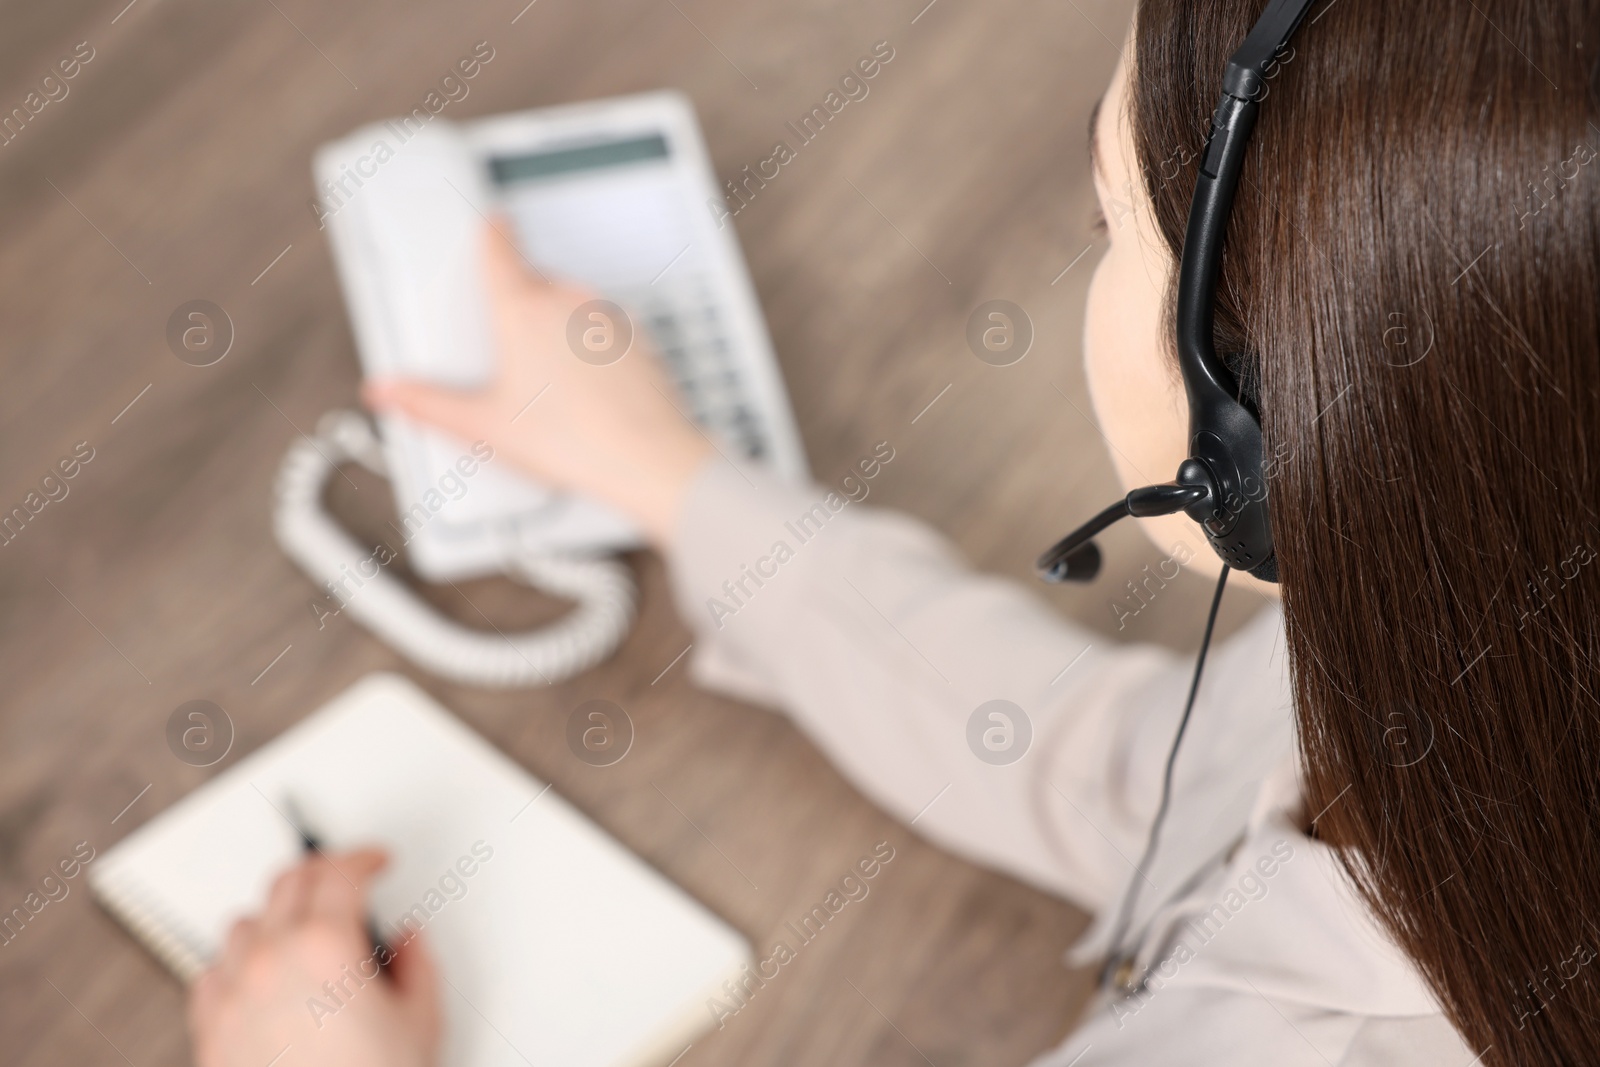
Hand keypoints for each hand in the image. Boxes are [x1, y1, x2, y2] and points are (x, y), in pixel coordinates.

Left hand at [187, 849, 439, 1066]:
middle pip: (288, 882)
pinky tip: (259, 974)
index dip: (365, 856)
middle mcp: (273, 960)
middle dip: (323, 870)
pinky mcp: (210, 1033)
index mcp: (328, 947)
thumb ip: (417, 964)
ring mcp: (234, 994)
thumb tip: (405, 940)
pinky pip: (210, 974)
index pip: (342, 871)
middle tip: (345, 878)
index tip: (377, 862)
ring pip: (244, 923)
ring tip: (302, 930)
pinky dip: (236, 964)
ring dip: (276, 916)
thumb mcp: (423, 1021)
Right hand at [363, 221, 712, 547]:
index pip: (500, 248)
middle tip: (511, 354)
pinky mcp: (639, 338)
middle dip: (520, 306)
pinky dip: (594, 346)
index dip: (491, 232)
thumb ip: (428, 403)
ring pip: (573, 305)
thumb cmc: (571, 440)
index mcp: (522, 309)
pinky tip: (589, 387)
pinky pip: (606, 330)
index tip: (491, 221)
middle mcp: (568, 300)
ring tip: (552, 381)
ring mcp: (608, 317)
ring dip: (559, 326)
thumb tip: (387, 392)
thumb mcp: (482, 425)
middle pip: (535, 282)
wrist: (646, 459)